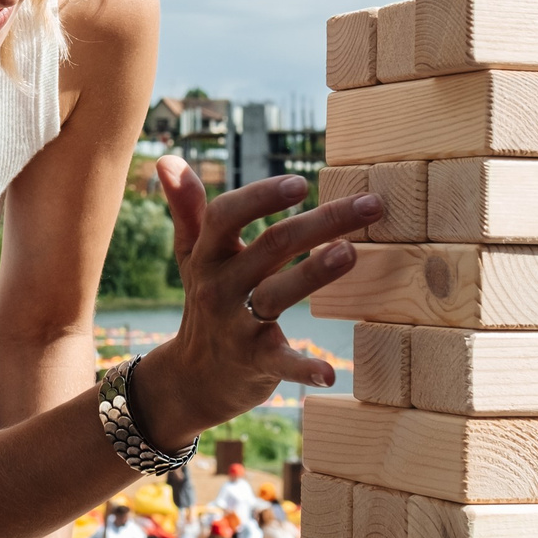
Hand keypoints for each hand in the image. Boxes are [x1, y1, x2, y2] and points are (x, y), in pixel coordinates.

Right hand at [139, 158, 377, 444]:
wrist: (191, 379)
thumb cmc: (204, 303)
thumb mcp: (191, 256)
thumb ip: (187, 208)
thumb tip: (166, 158)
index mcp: (208, 255)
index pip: (227, 215)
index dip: (261, 197)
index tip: (301, 183)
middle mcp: (219, 286)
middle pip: (270, 246)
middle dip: (321, 222)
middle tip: (370, 205)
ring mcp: (236, 325)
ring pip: (275, 294)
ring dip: (314, 273)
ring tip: (351, 252)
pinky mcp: (254, 361)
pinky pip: (279, 362)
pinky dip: (303, 367)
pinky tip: (330, 371)